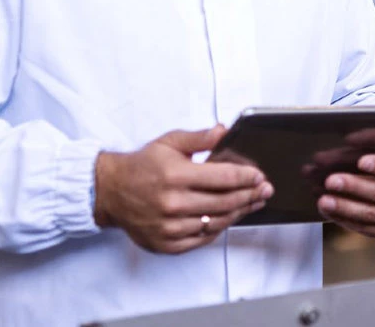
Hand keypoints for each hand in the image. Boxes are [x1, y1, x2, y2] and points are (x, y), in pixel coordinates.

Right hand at [94, 125, 271, 254]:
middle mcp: (173, 203)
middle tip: (265, 191)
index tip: (260, 176)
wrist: (109, 191)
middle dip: (250, 196)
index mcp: (176, 175)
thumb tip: (224, 131)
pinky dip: (218, 229)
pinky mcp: (165, 243)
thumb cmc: (141, 166)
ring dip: (239, 213)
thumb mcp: (169, 142)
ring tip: (253, 204)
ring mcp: (169, 227)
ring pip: (216, 222)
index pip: (223, 178)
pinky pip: (201, 239)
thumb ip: (199, 138)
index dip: (247, 178)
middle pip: (225, 202)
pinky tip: (229, 218)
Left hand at [317, 127, 374, 237]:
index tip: (361, 162)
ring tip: (323, 199)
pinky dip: (344, 219)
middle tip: (331, 180)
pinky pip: (364, 228)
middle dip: (355, 186)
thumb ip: (372, 137)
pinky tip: (328, 209)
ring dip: (345, 207)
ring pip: (372, 214)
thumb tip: (349, 139)